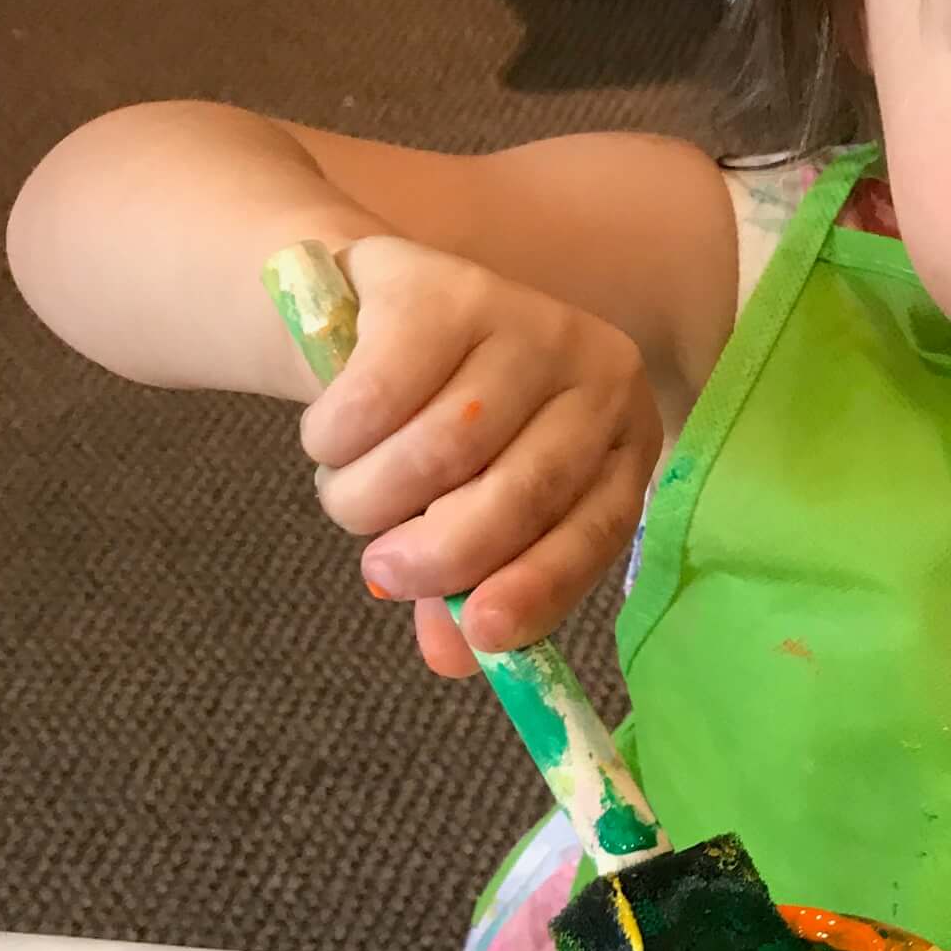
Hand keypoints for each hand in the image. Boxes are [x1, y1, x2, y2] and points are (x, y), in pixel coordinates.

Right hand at [295, 234, 662, 677]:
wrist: (373, 309)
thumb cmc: (440, 422)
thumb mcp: (468, 506)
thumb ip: (468, 585)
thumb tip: (455, 659)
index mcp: (622, 437)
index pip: (597, 526)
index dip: (539, 586)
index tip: (478, 631)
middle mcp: (594, 372)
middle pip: (520, 493)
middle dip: (439, 554)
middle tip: (383, 571)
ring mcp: (523, 321)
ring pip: (439, 451)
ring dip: (371, 498)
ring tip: (351, 496)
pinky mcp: (442, 291)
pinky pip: (377, 398)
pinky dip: (337, 440)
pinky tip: (328, 439)